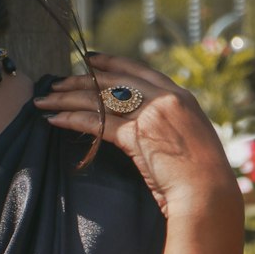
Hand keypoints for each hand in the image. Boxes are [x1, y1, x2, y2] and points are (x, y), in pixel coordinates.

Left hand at [34, 51, 241, 218]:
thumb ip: (172, 125)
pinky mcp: (137, 136)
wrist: (208, 194)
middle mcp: (167, 99)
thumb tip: (153, 128)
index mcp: (181, 97)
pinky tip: (54, 119)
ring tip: (46, 100)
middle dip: (81, 80)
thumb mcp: (191, 138)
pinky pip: (97, 123)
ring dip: (68, 97)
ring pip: (101, 98)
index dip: (111, 63)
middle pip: (114, 80)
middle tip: (58, 81)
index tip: (90, 60)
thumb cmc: (202, 177)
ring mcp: (152, 115)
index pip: (139, 71)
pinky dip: (72, 119)